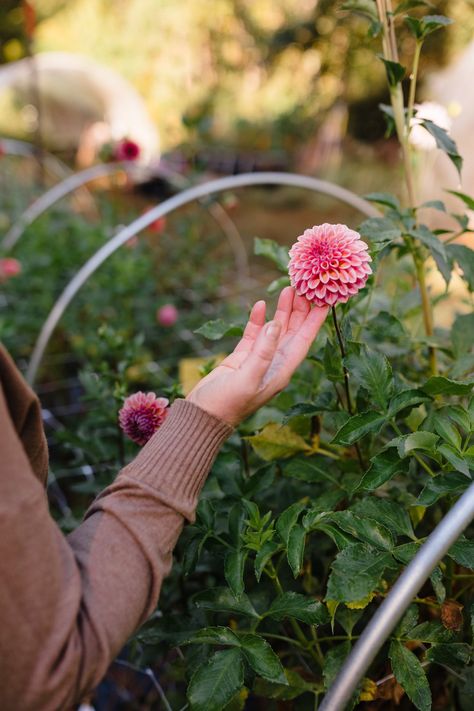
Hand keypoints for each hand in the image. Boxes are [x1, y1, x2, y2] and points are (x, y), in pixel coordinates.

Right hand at [186, 287, 327, 425]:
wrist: (204, 415)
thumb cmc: (228, 403)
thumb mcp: (248, 378)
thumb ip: (263, 351)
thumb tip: (277, 323)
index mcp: (282, 370)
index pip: (304, 340)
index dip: (315, 320)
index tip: (326, 300)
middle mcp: (275, 363)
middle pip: (293, 331)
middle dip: (300, 309)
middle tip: (306, 286)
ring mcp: (258, 359)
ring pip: (275, 329)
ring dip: (282, 311)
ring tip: (287, 289)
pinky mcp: (242, 357)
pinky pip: (254, 333)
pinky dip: (259, 319)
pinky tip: (261, 304)